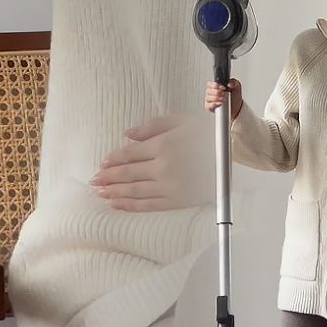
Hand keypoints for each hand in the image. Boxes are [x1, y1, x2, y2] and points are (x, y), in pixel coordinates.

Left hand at [91, 112, 214, 211]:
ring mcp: (171, 186)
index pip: (130, 154)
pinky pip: (149, 205)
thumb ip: (152, 126)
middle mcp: (165, 167)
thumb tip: (127, 135)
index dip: (114, 159)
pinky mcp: (179, 200)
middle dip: (108, 178)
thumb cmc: (205, 133)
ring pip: (135, 191)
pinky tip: (118, 205)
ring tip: (100, 194)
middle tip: (93, 181)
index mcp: (164, 145)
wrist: (233, 153)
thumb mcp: (180, 120)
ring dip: (115, 193)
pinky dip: (131, 206)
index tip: (102, 164)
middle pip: (129, 174)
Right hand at [205, 79, 242, 119]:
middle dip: (217, 92)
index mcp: (216, 86)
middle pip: (208, 91)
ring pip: (208, 98)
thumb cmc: (234, 97)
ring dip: (216, 98)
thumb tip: (230, 83)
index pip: (210, 84)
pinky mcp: (210, 107)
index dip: (215, 85)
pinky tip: (220, 104)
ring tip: (224, 99)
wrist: (237, 107)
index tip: (222, 88)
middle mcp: (212, 93)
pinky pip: (208, 106)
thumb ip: (234, 82)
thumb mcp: (237, 87)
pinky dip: (214, 105)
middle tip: (224, 94)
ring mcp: (210, 100)